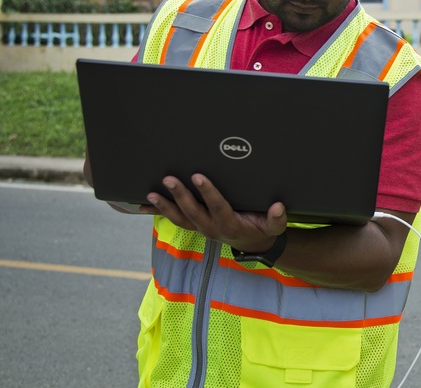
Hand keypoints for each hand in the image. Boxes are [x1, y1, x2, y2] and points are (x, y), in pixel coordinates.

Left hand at [145, 173, 287, 252]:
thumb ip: (277, 219)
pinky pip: (174, 219)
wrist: (252, 245)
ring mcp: (200, 228)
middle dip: (180, 195)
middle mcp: (211, 228)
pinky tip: (142, 204)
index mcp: (230, 225)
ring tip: (152, 193)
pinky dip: (158, 212)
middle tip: (169, 178)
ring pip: (179, 218)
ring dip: (164, 206)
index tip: (198, 176)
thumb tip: (278, 207)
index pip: (217, 207)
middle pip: (192, 212)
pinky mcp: (194, 226)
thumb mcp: (274, 227)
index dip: (207, 192)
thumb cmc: (262, 230)